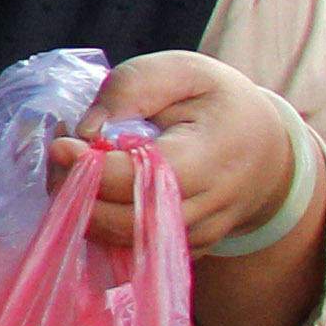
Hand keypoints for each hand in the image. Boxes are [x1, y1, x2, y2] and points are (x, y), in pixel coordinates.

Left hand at [51, 49, 298, 254]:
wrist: (266, 146)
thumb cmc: (216, 101)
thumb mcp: (182, 70)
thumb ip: (133, 87)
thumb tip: (87, 130)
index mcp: (214, 154)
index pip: (145, 177)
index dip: (94, 167)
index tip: (61, 144)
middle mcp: (211, 206)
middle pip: (130, 221)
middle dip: (79, 194)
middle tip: (59, 158)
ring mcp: (201, 236)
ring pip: (128, 244)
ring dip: (85, 213)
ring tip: (72, 171)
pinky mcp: (186, 251)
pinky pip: (135, 255)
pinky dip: (102, 230)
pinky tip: (92, 194)